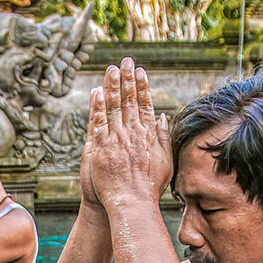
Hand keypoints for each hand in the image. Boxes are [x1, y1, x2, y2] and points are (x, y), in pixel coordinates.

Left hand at [85, 58, 171, 208]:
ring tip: (111, 68)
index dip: (142, 87)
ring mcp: (117, 139)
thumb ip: (163, 138)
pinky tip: (97, 91)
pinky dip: (98, 105)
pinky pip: (99, 122)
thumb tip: (163, 118)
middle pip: (130, 100)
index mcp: (148, 135)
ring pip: (114, 107)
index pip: (146, 105)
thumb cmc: (149, 186)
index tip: (140, 72)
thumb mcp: (165, 161)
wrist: (132, 202)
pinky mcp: (102, 147)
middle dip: (128, 78)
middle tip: (126, 61)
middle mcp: (133, 133)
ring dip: (113, 86)